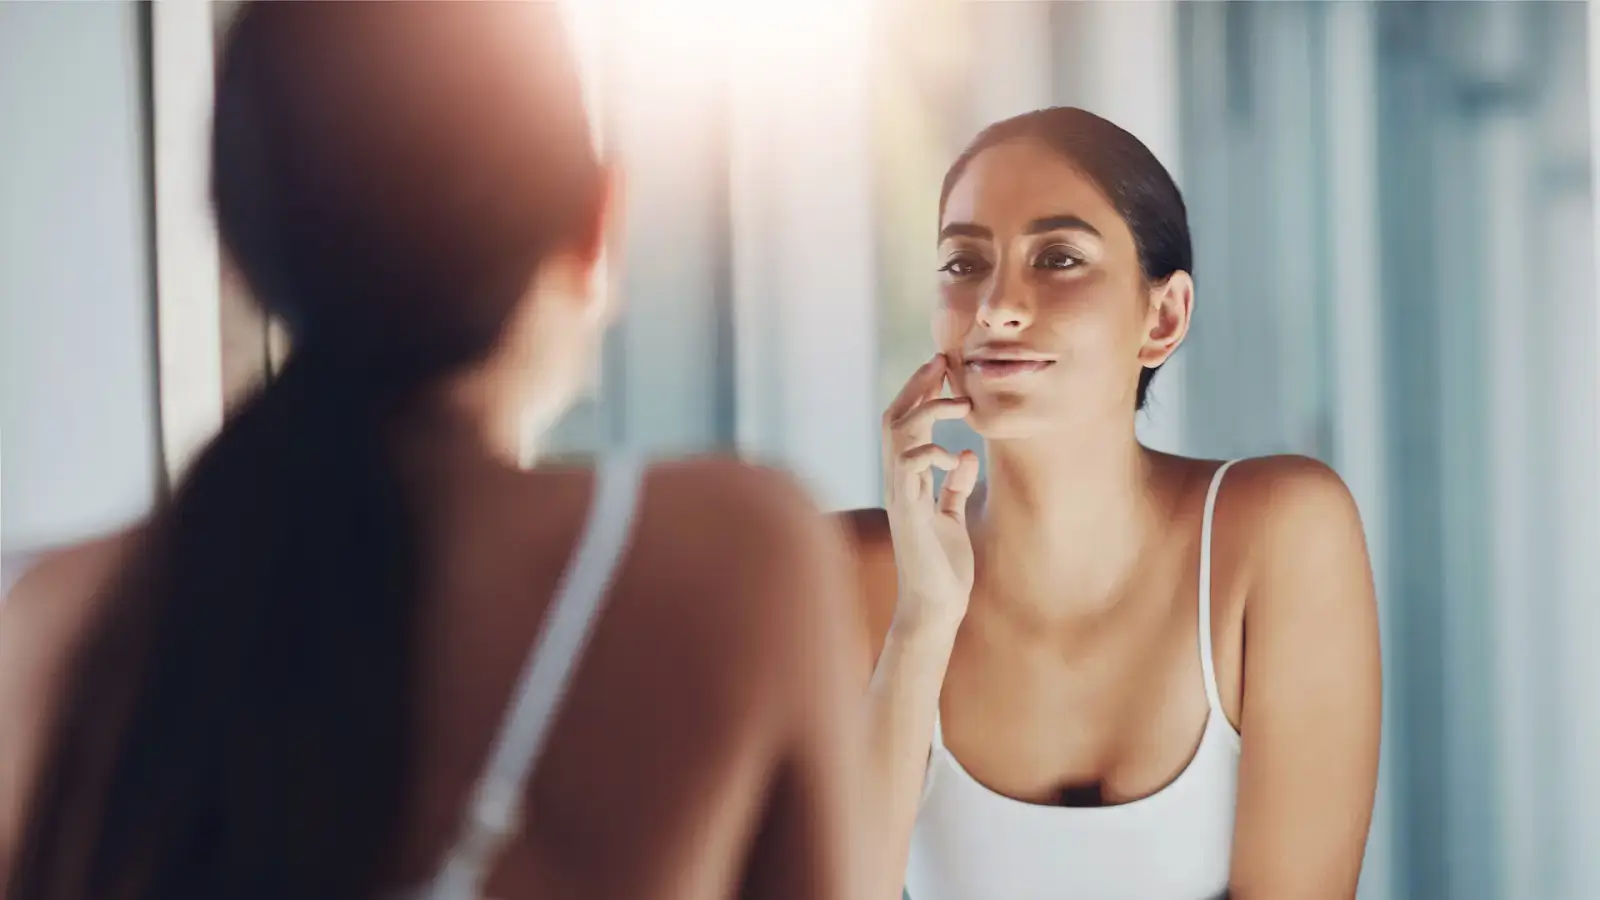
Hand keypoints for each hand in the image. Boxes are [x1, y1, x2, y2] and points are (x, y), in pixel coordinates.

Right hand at [881, 354, 980, 633]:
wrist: (936, 608)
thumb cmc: (943, 568)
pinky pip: (908, 470)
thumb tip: (965, 455)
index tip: (941, 366)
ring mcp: (900, 497)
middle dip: (917, 387)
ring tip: (958, 404)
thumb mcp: (954, 518)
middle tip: (941, 361)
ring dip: (927, 413)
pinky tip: (953, 456)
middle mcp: (899, 484)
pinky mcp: (909, 515)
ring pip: (897, 437)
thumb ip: (955, 486)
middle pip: (895, 419)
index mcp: (909, 481)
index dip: (919, 392)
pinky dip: (929, 454)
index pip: (905, 424)